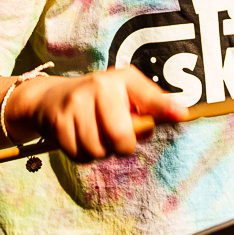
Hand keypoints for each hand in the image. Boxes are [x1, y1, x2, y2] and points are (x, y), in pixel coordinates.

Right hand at [8, 66, 188, 162]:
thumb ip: (150, 106)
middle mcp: (99, 86)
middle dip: (122, 147)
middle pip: (120, 137)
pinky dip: (83, 155)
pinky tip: (80, 139)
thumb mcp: (124, 94)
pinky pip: (80, 155)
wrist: (50, 97)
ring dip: (100, 152)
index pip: (147, 95)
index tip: (184, 116)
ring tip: (96, 136)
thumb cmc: (98, 99)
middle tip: (116, 139)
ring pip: (98, 150)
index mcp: (121, 79)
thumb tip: (182, 114)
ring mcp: (76, 104)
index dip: (164, 107)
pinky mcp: (59, 122)